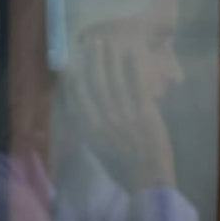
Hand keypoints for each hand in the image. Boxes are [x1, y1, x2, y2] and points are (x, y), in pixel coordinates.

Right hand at [70, 25, 176, 189]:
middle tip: (91, 42)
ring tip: (108, 42)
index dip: (74, 77)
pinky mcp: (144, 113)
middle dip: (93, 61)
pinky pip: (136, 86)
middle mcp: (103, 119)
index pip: (78, 97)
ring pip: (114, 81)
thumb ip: (87, 128)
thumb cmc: (120, 166)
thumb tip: (78, 108)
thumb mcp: (96, 149)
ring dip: (110, 59)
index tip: (73, 61)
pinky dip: (133, 68)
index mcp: (89, 129)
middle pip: (95, 84)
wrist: (146, 178)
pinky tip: (131, 54)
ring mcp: (124, 115)